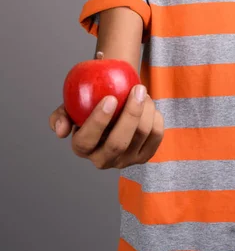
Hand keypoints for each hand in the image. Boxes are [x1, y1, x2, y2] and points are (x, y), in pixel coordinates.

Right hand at [49, 85, 164, 168]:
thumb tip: (60, 130)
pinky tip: (149, 104)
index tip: (110, 98)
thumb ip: (61, 115)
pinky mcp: (144, 156)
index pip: (87, 140)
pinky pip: (156, 135)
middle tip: (137, 89)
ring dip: (146, 108)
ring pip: (141, 135)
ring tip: (141, 91)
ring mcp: (125, 161)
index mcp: (82, 148)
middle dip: (130, 114)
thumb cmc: (90, 105)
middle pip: (118, 143)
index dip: (98, 121)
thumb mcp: (71, 106)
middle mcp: (103, 159)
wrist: (113, 106)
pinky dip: (156, 115)